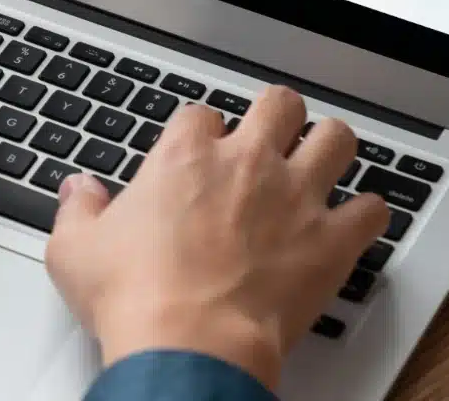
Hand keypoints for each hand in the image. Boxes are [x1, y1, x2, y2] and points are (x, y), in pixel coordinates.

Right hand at [44, 86, 388, 390]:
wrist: (188, 345)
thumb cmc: (135, 298)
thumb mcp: (76, 249)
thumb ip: (79, 210)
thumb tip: (78, 192)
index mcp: (184, 157)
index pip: (201, 114)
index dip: (201, 132)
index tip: (199, 152)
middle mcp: (247, 163)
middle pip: (279, 103)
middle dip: (278, 116)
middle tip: (271, 139)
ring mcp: (295, 197)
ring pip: (336, 138)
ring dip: (330, 147)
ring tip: (322, 162)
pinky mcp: (331, 240)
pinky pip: (372, 209)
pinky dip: (367, 214)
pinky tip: (354, 223)